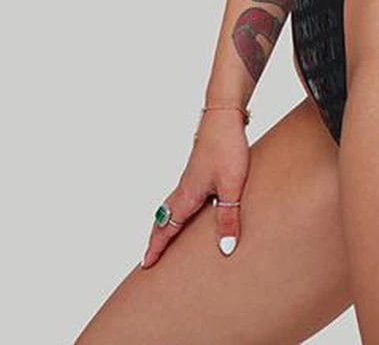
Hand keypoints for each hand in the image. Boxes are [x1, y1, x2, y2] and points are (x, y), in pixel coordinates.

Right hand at [139, 108, 249, 267]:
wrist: (224, 113)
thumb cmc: (227, 147)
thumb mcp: (232, 186)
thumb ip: (228, 218)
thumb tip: (224, 250)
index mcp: (188, 194)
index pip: (167, 227)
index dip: (157, 247)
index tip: (146, 264)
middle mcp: (185, 186)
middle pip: (164, 217)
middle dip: (157, 237)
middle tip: (150, 256)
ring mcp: (191, 176)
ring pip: (172, 204)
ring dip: (166, 222)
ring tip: (167, 237)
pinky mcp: (199, 167)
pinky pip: (182, 195)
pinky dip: (178, 209)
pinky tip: (191, 208)